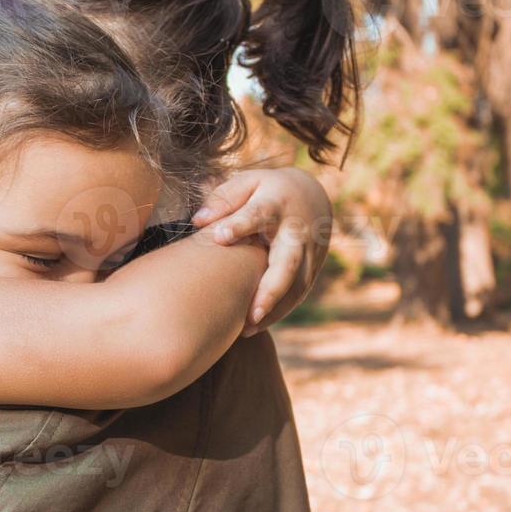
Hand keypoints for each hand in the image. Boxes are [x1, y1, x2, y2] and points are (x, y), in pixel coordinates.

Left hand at [190, 168, 331, 334]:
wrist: (312, 196)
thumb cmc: (266, 190)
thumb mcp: (247, 182)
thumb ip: (223, 199)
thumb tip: (198, 221)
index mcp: (276, 204)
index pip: (259, 215)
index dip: (240, 225)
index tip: (220, 236)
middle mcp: (296, 231)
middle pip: (288, 262)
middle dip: (271, 288)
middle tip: (250, 313)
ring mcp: (308, 252)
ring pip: (296, 285)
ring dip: (274, 308)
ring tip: (247, 329)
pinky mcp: (312, 269)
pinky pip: (298, 294)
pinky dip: (279, 311)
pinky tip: (254, 327)